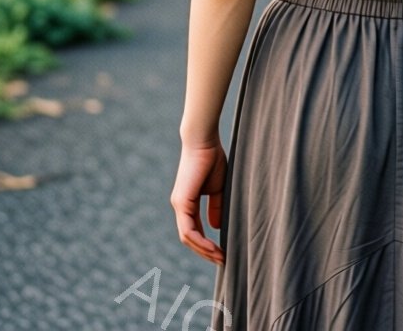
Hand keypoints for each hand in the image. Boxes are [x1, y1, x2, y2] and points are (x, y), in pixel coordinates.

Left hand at [173, 139, 227, 264]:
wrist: (204, 141)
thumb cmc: (211, 160)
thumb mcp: (217, 189)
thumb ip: (215, 207)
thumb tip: (216, 227)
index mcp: (187, 203)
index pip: (194, 231)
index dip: (207, 244)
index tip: (223, 252)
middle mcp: (180, 206)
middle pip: (189, 239)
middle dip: (206, 252)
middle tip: (223, 261)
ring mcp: (179, 205)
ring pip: (187, 238)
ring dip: (204, 250)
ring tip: (221, 257)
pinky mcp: (182, 202)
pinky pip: (188, 230)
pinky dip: (200, 241)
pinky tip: (213, 247)